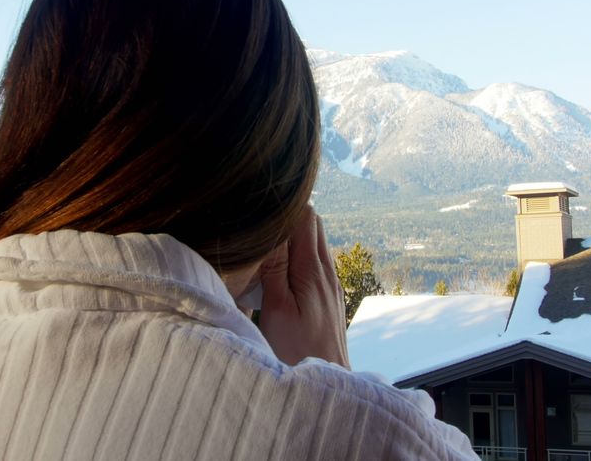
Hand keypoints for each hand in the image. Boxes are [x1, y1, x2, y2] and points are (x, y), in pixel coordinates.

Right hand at [257, 205, 349, 367]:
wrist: (328, 384)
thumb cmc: (298, 351)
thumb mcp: (277, 308)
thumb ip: (274, 267)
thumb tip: (272, 228)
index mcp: (312, 269)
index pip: (305, 216)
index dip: (283, 208)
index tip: (260, 211)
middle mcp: (327, 271)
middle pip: (312, 224)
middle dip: (287, 218)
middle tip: (259, 227)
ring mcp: (331, 285)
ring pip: (314, 244)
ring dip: (292, 239)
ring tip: (266, 248)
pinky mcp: (329, 298)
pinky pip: (315, 264)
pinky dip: (298, 258)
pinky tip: (281, 272)